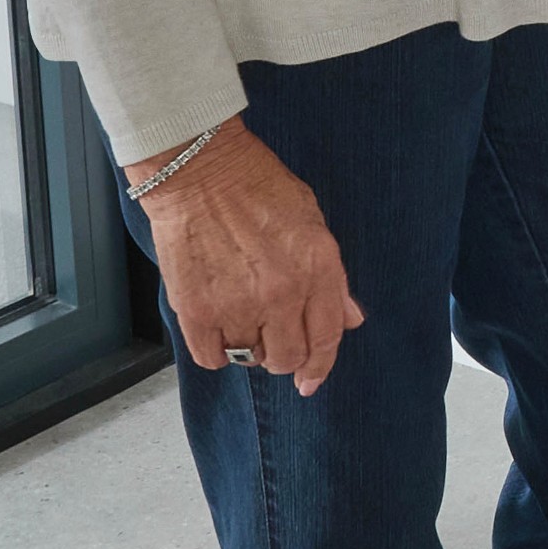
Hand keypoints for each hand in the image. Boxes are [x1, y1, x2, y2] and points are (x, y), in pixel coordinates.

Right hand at [130, 123, 364, 391]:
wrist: (198, 168)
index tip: (310, 380)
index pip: (328, 337)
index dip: (320, 365)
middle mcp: (282, 293)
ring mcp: (238, 304)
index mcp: (317, 269)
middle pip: (288, 357)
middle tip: (272, 340)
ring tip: (241, 321)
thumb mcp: (312, 221)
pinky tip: (216, 330)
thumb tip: (350, 318)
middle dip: (284, 356)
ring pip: (250, 360)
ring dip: (249, 349)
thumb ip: (332, 277)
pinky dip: (216, 351)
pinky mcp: (197, 310)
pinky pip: (211, 357)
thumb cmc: (255, 185)